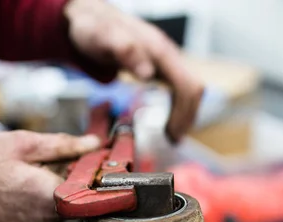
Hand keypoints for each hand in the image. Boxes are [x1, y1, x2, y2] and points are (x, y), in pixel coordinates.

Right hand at [0, 131, 99, 221]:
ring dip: (59, 184)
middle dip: (78, 173)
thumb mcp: (18, 143)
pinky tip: (23, 183)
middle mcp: (51, 220)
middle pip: (82, 194)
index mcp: (52, 196)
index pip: (97, 186)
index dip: (103, 168)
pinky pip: (50, 212)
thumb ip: (61, 145)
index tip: (107, 156)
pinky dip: (45, 196)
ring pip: (66, 203)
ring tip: (32, 168)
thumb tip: (93, 144)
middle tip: (65, 154)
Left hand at [65, 0, 203, 140]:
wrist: (89, 18)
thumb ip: (125, 51)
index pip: (187, 85)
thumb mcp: (103, 39)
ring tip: (171, 136)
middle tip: (172, 140)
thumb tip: (149, 73)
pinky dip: (177, 107)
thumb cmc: (94, 30)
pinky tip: (167, 121)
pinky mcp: (159, 66)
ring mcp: (165, 60)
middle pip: (193, 89)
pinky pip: (178, 88)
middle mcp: (167, 54)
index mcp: (159, 50)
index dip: (184, 113)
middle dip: (187, 117)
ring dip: (184, 114)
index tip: (171, 134)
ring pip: (188, 89)